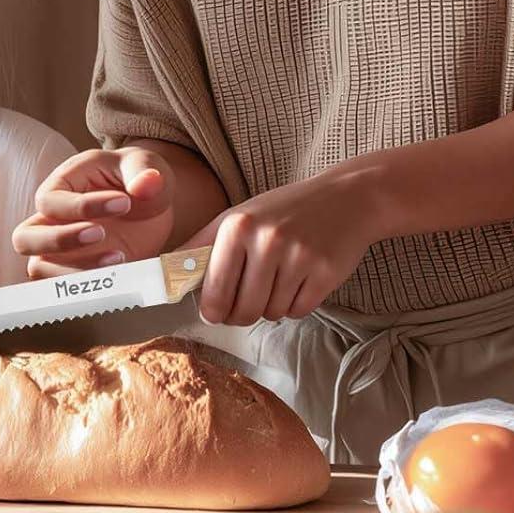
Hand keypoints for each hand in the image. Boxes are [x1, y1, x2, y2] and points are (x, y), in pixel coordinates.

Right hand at [13, 147, 176, 278]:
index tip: (125, 202)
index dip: (81, 206)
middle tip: (100, 234)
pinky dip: (88, 290)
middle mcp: (52, 220)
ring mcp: (63, 250)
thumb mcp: (143, 165)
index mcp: (60, 186)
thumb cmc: (137, 176)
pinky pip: (66, 290)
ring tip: (119, 257)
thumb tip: (148, 182)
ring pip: (40, 270)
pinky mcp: (78, 272)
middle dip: (58, 241)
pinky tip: (121, 275)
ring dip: (73, 271)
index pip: (50, 202)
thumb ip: (143, 172)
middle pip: (25, 239)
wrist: (152, 204)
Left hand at [190, 168, 381, 325]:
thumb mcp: (238, 217)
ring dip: (270, 306)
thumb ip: (202, 248)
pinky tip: (300, 280)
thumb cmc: (283, 211)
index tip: (214, 312)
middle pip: (242, 311)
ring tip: (278, 279)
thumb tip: (167, 278)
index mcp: (237, 226)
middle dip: (241, 314)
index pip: (213, 292)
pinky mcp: (325, 274)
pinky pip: (298, 312)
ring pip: (270, 314)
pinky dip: (296, 305)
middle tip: (247, 300)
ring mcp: (298, 257)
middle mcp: (267, 240)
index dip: (212, 310)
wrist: (346, 198)